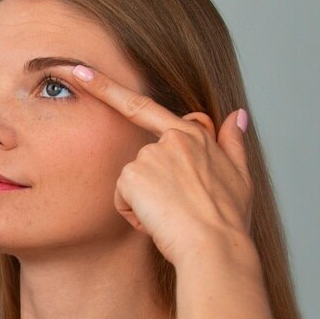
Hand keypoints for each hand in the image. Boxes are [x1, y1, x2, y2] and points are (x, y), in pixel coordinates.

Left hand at [66, 62, 253, 267]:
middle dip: (147, 188)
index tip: (79, 71)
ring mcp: (150, 155)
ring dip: (146, 204)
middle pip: (140, 163)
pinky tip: (158, 222)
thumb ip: (233, 142)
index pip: (144, 106)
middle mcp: (171, 138)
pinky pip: (123, 199)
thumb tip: (238, 114)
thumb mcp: (240, 176)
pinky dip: (136, 215)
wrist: (216, 247)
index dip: (107, 88)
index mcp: (194, 135)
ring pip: (132, 183)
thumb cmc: (229, 219)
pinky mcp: (133, 175)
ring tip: (174, 217)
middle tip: (175, 209)